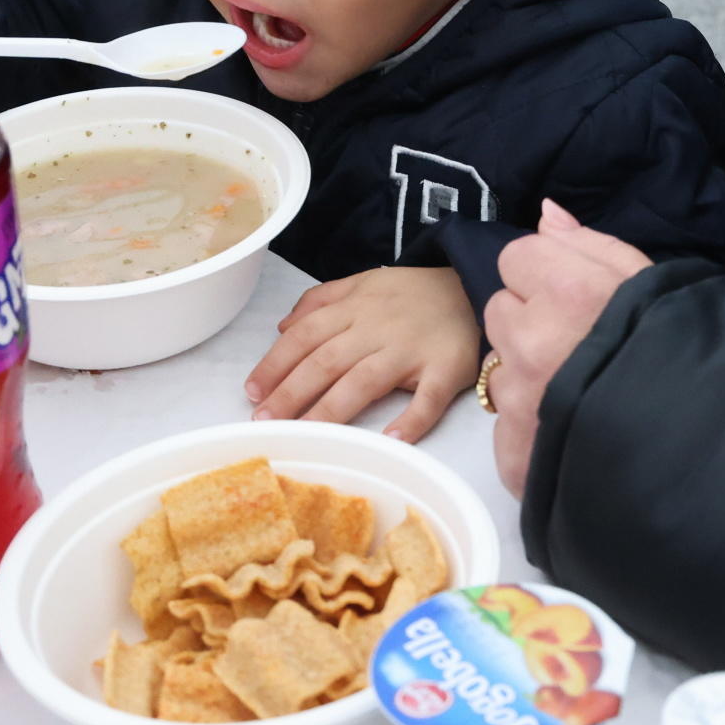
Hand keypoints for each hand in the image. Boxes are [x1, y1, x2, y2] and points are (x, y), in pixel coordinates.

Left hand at [247, 266, 482, 440]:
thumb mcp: (363, 283)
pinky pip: (428, 398)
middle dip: (291, 392)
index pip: (305, 335)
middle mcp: (377, 328)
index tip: (251, 392)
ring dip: (331, 411)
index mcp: (355, 308)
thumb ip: (321, 301)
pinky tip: (391, 441)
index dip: (276, 364)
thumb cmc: (413, 293)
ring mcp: (411, 350)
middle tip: (265, 421)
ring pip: (365, 381)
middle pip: (327, 360)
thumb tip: (281, 328)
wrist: (473, 286)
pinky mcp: (445, 369)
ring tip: (304, 435)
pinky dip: (412, 420)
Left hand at [485, 201, 650, 496]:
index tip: (573, 298)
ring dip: (528, 376)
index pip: (514, 257)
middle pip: (501, 311)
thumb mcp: (649, 282)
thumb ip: (591, 245)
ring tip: (580, 391)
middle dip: (530, 322)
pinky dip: (531, 430)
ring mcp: (518, 402)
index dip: (544, 275)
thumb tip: (546, 214)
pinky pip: (505, 429)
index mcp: (566, 291)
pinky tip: (571, 431)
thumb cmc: (679, 354)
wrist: (700, 447)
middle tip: (577, 346)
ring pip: (501, 370)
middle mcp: (531, 342)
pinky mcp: (514, 453)